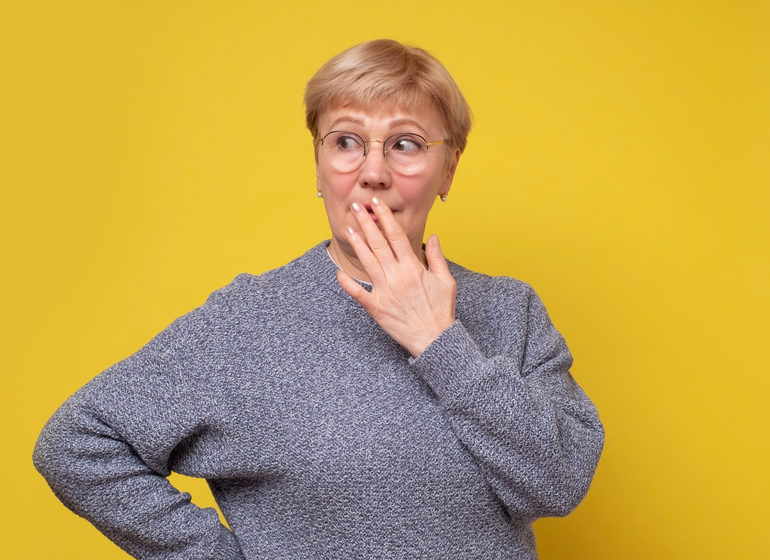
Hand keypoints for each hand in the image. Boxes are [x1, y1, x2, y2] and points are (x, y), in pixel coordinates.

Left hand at [336, 197, 456, 356]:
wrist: (435, 339)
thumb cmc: (441, 311)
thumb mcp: (446, 281)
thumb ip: (437, 257)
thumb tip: (433, 236)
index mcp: (413, 268)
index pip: (396, 236)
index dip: (385, 218)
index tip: (378, 203)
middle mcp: (397, 276)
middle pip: (378, 244)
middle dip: (366, 223)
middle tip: (356, 207)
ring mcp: (385, 292)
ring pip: (367, 262)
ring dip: (357, 244)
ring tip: (348, 228)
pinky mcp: (376, 308)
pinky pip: (358, 293)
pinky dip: (347, 284)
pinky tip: (338, 272)